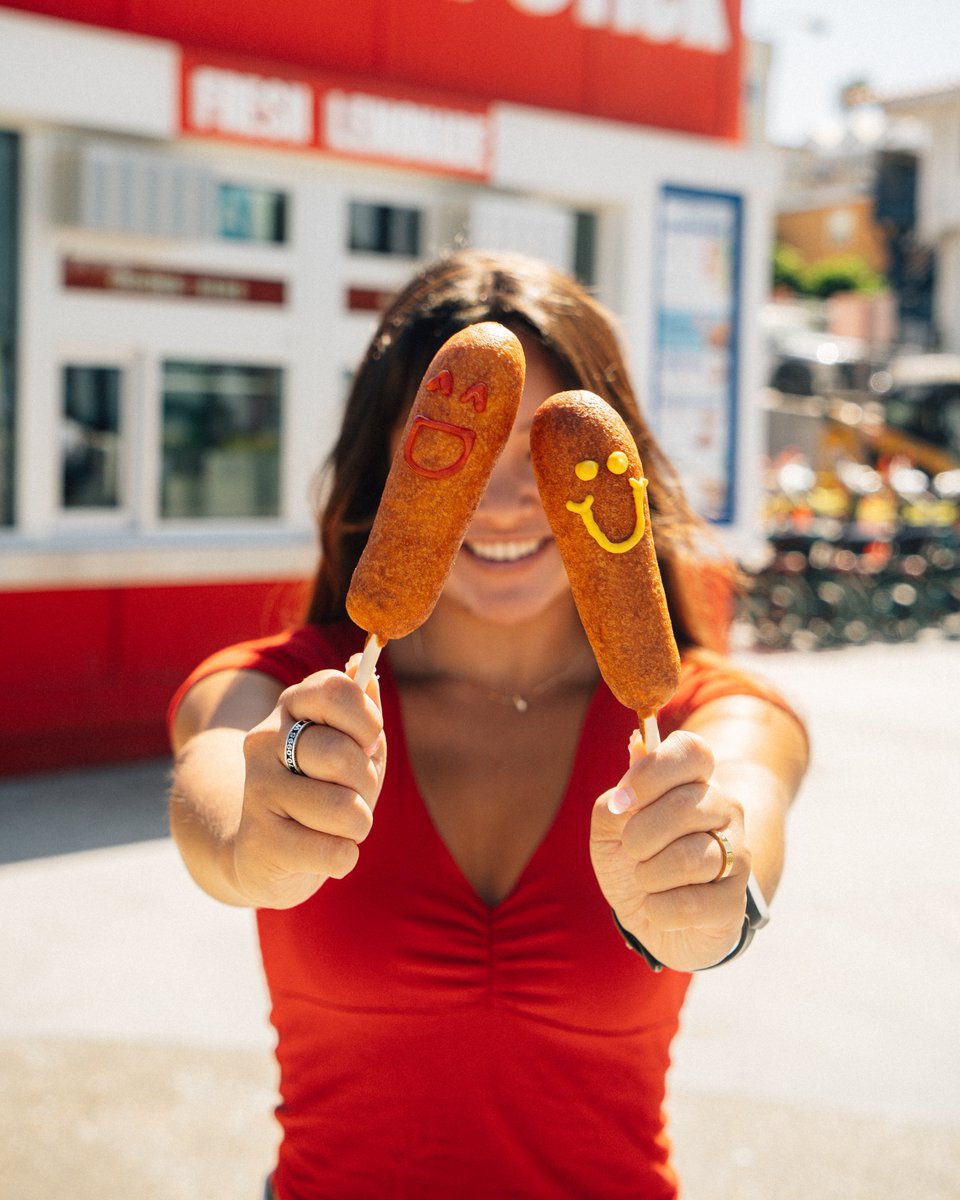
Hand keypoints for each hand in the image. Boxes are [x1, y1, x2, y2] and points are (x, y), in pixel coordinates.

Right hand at [233, 657, 385, 908]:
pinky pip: (333, 852)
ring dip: (358, 825)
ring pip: (342, 808)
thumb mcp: (350, 747)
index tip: (367, 742)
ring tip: (339, 826)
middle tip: (353, 794)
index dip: (367, 721)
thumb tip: (362, 665)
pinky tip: (324, 852)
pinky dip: (344, 857)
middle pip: (342, 755)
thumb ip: (362, 709)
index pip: (335, 690)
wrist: (262, 853)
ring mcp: (257, 789)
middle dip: (366, 783)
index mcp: (291, 706)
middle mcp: (265, 739)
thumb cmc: (321, 790)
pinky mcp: (259, 840)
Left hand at [590, 729, 749, 970]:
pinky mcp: (735, 902)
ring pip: (687, 859)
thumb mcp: (609, 827)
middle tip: (631, 849)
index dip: (652, 772)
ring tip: (646, 880)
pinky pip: (690, 905)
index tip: (622, 799)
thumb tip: (633, 768)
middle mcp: (724, 810)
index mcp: (694, 780)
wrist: (646, 915)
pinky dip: (659, 909)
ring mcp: (738, 855)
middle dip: (638, 835)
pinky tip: (661, 907)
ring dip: (647, 875)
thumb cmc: (631, 858)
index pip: (692, 751)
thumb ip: (616, 799)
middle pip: (683, 807)